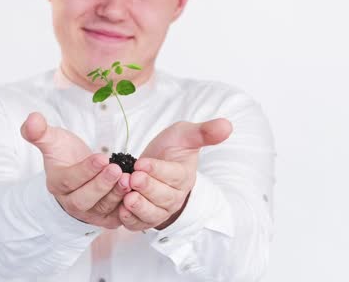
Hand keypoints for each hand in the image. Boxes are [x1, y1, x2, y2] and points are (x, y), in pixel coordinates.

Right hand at [20, 112, 131, 228]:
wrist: (78, 172)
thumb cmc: (66, 155)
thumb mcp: (53, 141)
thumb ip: (40, 131)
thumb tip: (31, 118)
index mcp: (57, 183)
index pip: (70, 180)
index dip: (86, 170)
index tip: (102, 157)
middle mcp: (70, 202)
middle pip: (84, 199)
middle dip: (101, 185)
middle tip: (117, 170)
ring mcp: (88, 212)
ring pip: (101, 208)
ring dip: (116, 195)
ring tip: (129, 179)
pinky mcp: (104, 218)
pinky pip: (115, 217)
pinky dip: (126, 209)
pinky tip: (136, 194)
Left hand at [117, 118, 232, 230]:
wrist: (156, 163)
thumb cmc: (172, 148)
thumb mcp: (185, 135)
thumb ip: (203, 132)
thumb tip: (227, 125)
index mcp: (184, 176)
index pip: (174, 176)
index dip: (158, 171)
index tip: (142, 164)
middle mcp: (174, 196)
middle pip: (163, 197)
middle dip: (148, 188)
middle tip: (133, 178)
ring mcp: (160, 209)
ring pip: (153, 213)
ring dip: (139, 207)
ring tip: (127, 197)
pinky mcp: (145, 218)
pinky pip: (139, 224)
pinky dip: (130, 220)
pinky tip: (121, 210)